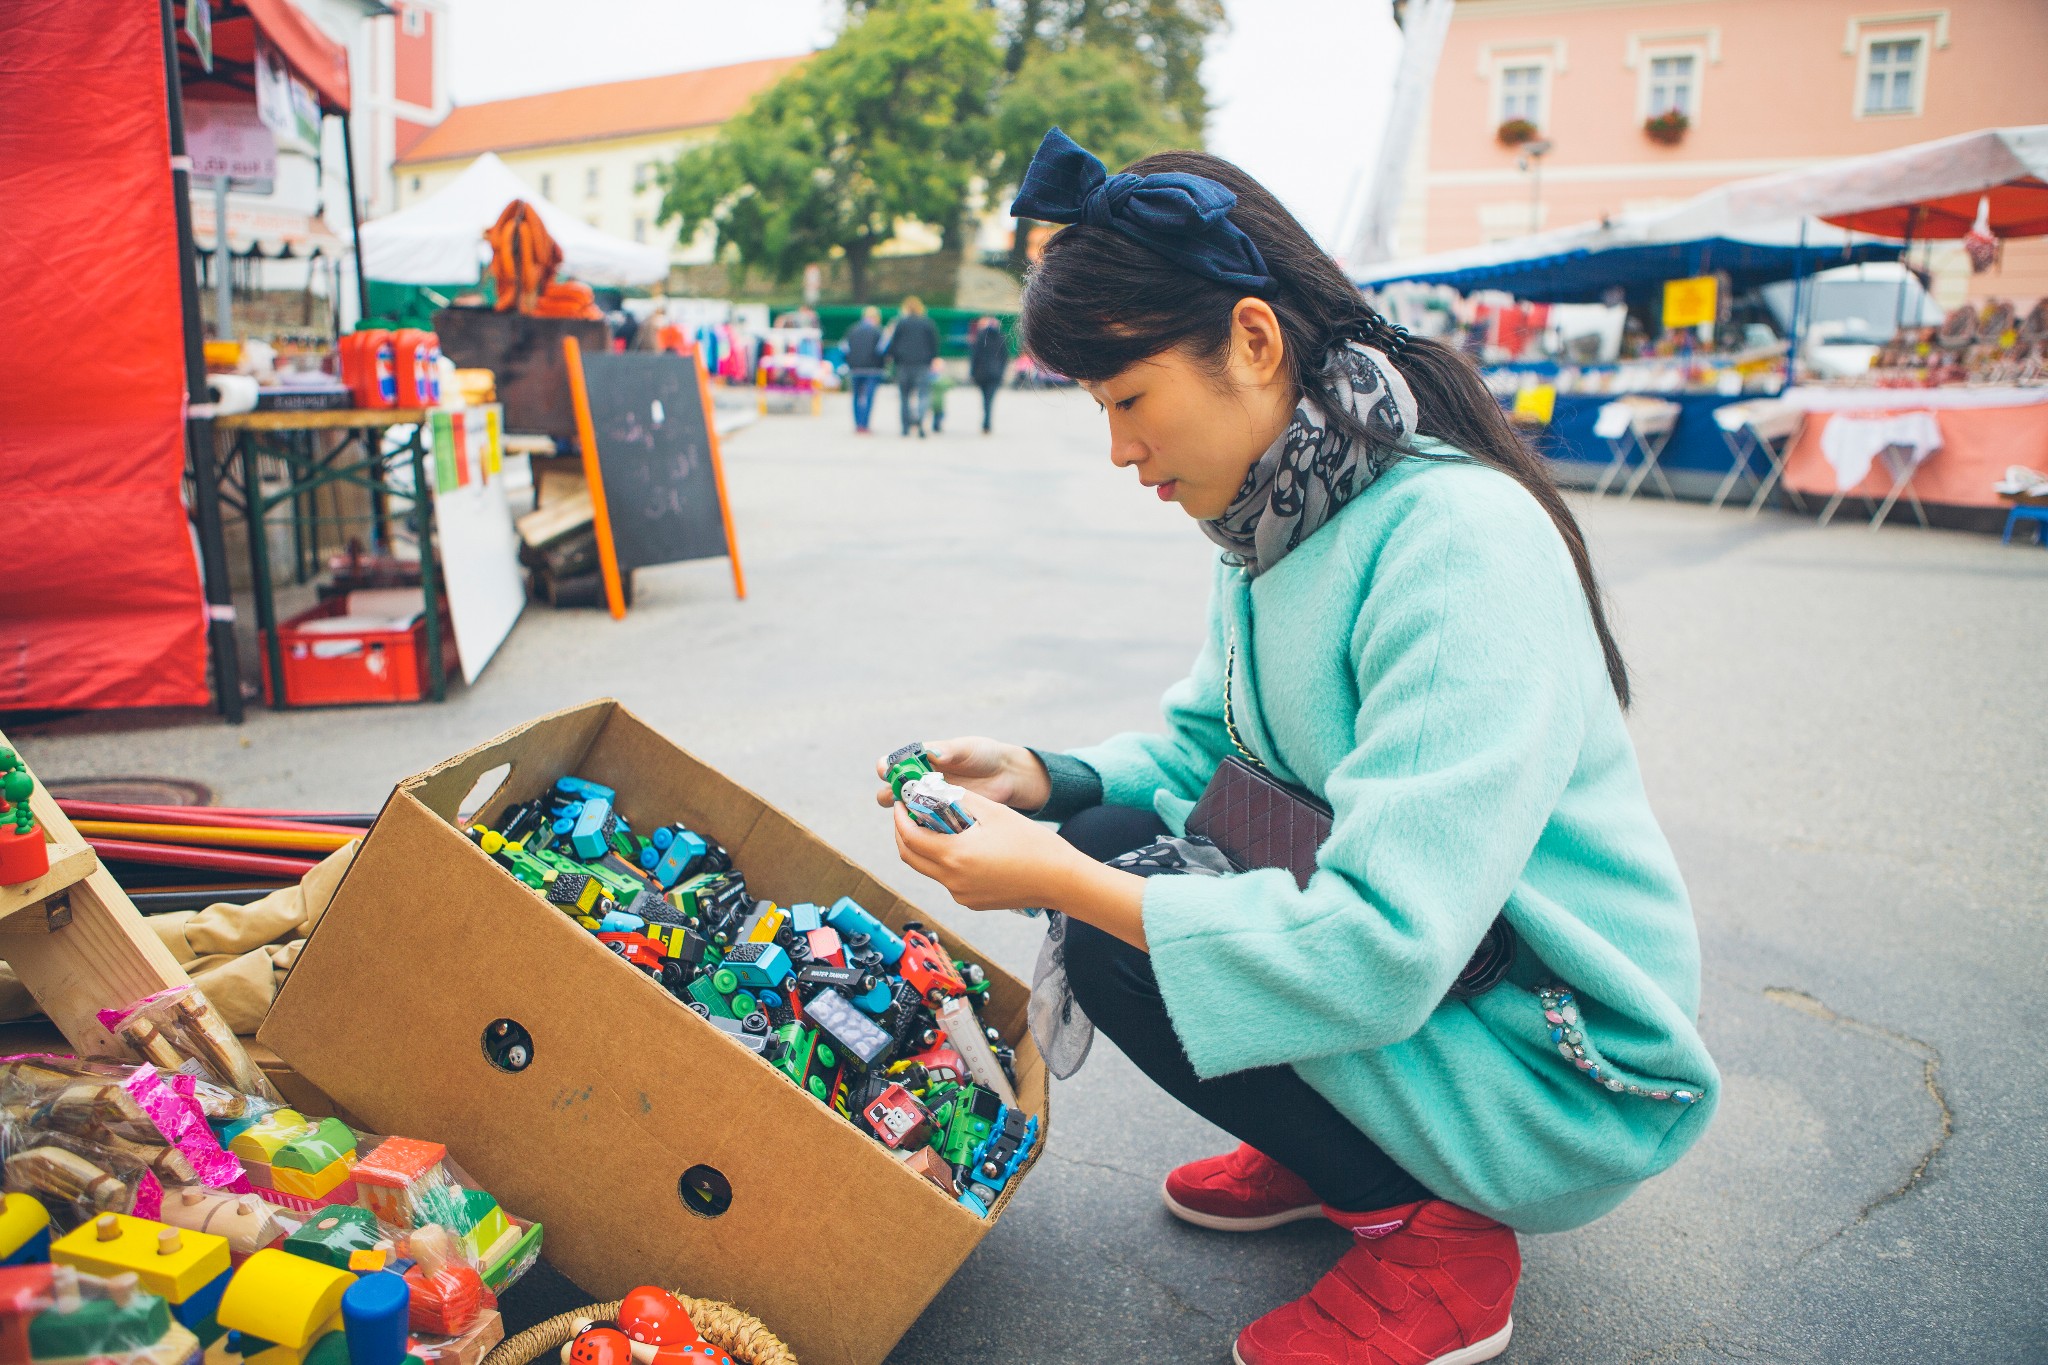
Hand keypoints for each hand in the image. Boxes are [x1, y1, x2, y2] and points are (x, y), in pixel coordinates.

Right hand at [873, 738, 1049, 812]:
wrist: (1005, 776)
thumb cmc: (982, 755)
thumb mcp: (967, 749)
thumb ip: (949, 750)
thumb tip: (930, 752)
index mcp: (917, 762)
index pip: (891, 765)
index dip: (885, 768)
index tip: (887, 771)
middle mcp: (916, 784)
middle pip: (888, 793)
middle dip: (888, 795)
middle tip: (900, 796)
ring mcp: (927, 804)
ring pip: (903, 814)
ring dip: (904, 816)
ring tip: (916, 814)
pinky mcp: (939, 821)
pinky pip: (923, 829)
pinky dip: (923, 830)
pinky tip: (930, 829)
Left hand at [891, 791, 1150, 947]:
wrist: (1061, 881)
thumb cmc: (1033, 844)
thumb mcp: (995, 813)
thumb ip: (962, 800)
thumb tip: (939, 791)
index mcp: (955, 855)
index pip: (910, 837)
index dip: (900, 818)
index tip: (901, 802)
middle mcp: (952, 880)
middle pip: (910, 857)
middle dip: (904, 833)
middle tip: (909, 813)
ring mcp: (961, 895)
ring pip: (928, 869)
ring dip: (924, 847)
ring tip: (934, 825)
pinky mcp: (971, 902)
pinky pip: (947, 879)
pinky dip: (944, 861)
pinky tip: (959, 845)